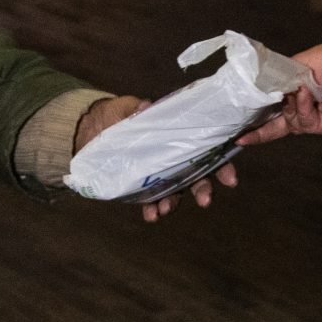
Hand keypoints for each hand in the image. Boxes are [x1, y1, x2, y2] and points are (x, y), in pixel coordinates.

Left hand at [74, 95, 238, 222]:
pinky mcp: (144, 186)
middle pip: (197, 176)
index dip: (222, 166)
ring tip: (166, 209)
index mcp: (181, 138)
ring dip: (175, 202)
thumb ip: (139, 109)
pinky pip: (152, 200)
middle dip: (203, 190)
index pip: (208, 151)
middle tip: (205, 200)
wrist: (92, 130)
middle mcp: (176, 158)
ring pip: (176, 191)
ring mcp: (161, 174)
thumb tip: (148, 106)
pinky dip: (152, 209)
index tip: (230, 180)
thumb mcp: (129, 108)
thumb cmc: (118, 115)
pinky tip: (151, 216)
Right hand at [239, 39, 321, 142]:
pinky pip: (305, 123)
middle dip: (259, 128)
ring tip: (295, 93)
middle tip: (242, 133)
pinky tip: (305, 96)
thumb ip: (279, 80)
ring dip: (289, 108)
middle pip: (277, 120)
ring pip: (289, 122)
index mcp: (297, 84)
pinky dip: (302, 109)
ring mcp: (316, 115)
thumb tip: (262, 93)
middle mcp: (305, 102)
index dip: (255, 111)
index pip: (272, 102)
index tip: (237, 118)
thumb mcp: (301, 64)